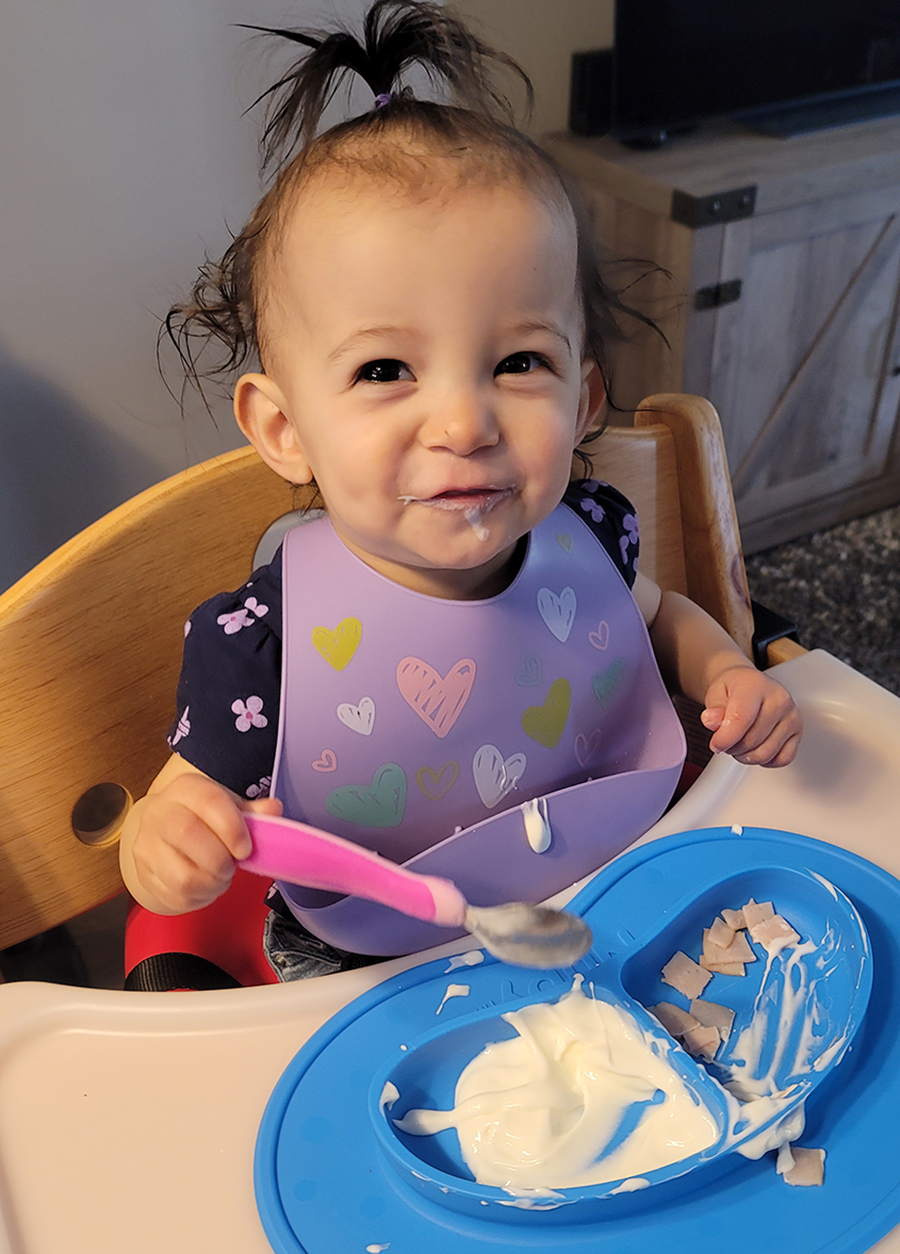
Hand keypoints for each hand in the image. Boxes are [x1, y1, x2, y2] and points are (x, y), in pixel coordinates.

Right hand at [130, 772, 281, 913]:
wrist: (166, 831)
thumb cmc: (204, 818)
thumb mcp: (230, 807)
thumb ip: (254, 812)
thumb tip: (273, 810)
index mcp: (185, 789)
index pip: (208, 801)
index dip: (232, 828)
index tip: (246, 849)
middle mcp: (158, 813)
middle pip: (187, 834)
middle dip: (220, 860)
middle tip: (232, 866)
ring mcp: (146, 846)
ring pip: (181, 876)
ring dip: (211, 885)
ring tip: (220, 878)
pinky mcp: (143, 875)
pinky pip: (175, 897)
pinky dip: (199, 899)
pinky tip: (205, 887)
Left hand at [700, 664, 801, 767]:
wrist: (749, 685)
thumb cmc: (734, 689)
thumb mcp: (715, 694)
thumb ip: (713, 710)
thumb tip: (711, 722)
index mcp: (756, 686)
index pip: (741, 719)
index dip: (724, 738)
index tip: (715, 744)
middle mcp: (779, 699)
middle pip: (752, 741)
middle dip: (732, 747)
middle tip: (726, 739)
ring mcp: (792, 716)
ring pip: (766, 754)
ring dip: (746, 756)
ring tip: (739, 743)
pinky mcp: (798, 731)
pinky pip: (783, 759)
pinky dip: (766, 761)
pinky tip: (756, 748)